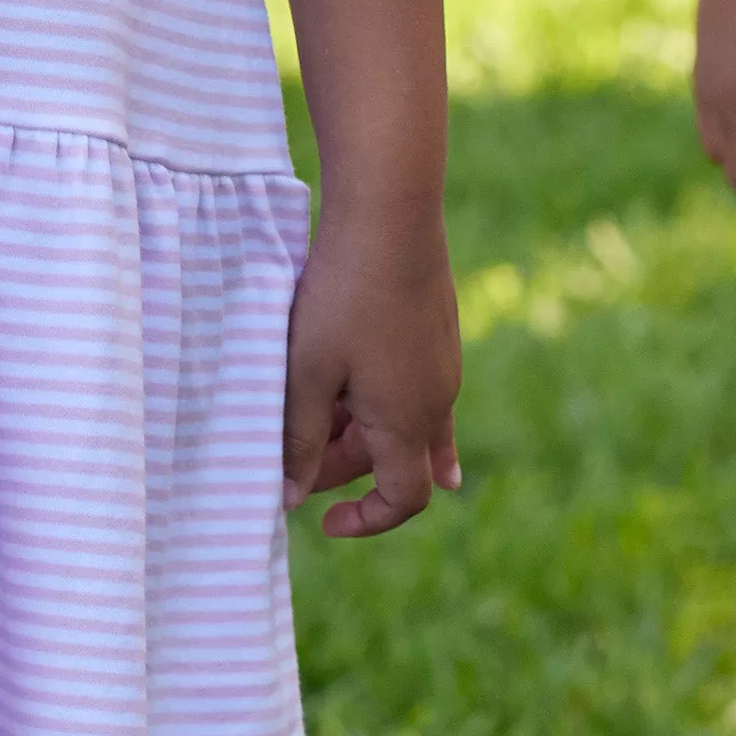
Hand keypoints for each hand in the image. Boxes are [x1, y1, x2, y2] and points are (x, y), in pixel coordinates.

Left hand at [283, 200, 461, 537]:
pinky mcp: (439, 334)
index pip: (401, 499)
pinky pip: (420, 390)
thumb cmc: (343, 294)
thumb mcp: (308, 372)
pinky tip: (412, 424)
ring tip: (320, 416)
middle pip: (395, 460)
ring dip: (363, 431)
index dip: (365, 521)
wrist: (392, 213)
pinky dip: (400, 411)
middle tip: (294, 454)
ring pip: (404, 422)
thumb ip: (300, 438)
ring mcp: (443, 365)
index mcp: (407, 420)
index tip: (323, 521)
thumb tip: (292, 496)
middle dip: (347, 468)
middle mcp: (437, 400)